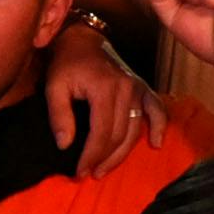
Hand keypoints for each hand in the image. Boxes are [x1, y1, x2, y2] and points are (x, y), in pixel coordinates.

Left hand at [39, 26, 151, 176]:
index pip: (102, 132)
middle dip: (104, 158)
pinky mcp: (142, 88)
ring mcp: (137, 88)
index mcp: (105, 89)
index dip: (91, 155)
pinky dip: (159, 126)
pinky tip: (155, 144)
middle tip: (88, 174)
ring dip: (122, 153)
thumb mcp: (54, 87)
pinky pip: (156, 109)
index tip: (79, 172)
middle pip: (120, 135)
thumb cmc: (66, 64)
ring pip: (135, 129)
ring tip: (104, 169)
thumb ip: (59, 116)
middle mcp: (127, 90)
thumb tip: (65, 145)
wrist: (83, 39)